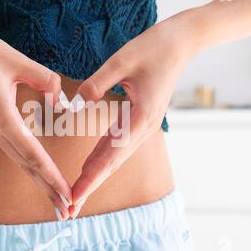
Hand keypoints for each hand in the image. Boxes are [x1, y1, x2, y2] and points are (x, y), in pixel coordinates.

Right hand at [0, 17, 71, 219]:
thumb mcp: (18, 61)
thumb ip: (46, 82)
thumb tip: (61, 102)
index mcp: (1, 116)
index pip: (33, 154)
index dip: (51, 176)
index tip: (66, 195)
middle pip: (26, 165)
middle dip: (47, 188)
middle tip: (67, 211)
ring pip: (18, 159)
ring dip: (38, 178)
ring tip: (56, 197)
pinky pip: (12, 147)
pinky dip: (28, 161)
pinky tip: (38, 169)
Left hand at [69, 19, 193, 217]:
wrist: (180, 43)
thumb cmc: (153, 48)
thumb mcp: (121, 60)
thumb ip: (96, 83)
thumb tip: (74, 105)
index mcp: (141, 117)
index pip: (111, 155)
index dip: (91, 178)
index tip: (75, 196)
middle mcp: (144, 127)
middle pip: (112, 163)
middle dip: (90, 185)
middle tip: (70, 207)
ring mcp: (143, 125)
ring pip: (115, 157)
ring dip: (96, 175)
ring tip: (77, 192)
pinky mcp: (139, 119)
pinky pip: (117, 143)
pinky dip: (102, 159)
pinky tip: (90, 167)